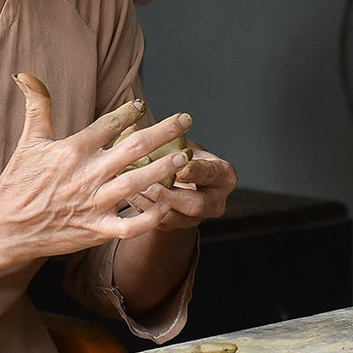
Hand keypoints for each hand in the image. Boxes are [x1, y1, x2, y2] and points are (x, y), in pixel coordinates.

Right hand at [0, 73, 193, 257]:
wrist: (5, 228)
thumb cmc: (18, 183)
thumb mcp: (29, 142)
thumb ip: (37, 107)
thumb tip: (27, 74)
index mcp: (72, 151)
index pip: (108, 124)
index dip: (129, 112)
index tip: (142, 105)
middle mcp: (87, 175)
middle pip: (134, 148)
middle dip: (164, 132)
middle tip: (186, 120)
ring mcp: (93, 204)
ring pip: (138, 183)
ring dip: (164, 168)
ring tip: (185, 157)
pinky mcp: (96, 230)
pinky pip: (129, 225)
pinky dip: (149, 217)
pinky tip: (165, 206)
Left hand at [121, 144, 236, 231]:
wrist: (180, 178)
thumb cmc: (182, 156)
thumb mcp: (181, 144)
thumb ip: (163, 137)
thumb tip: (132, 126)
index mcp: (223, 176)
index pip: (211, 174)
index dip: (194, 170)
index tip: (180, 164)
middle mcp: (215, 201)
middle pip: (195, 204)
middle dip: (169, 194)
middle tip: (147, 183)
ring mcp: (196, 218)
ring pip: (174, 217)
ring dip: (151, 202)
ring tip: (131, 189)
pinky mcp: (176, 227)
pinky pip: (159, 223)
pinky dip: (143, 209)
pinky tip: (129, 196)